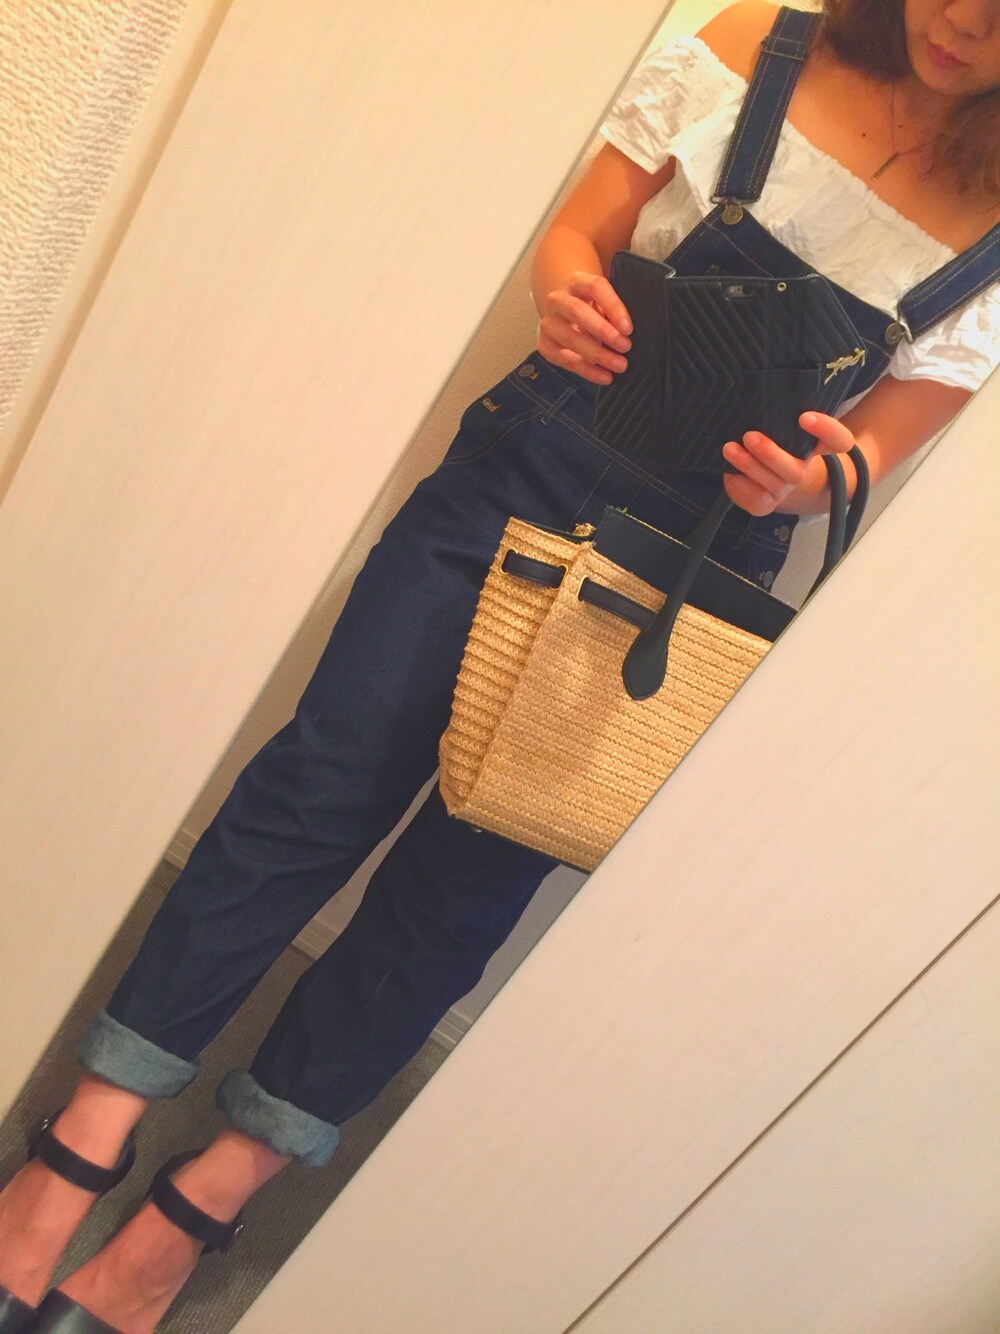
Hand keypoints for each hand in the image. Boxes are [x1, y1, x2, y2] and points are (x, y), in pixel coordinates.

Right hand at [537, 271, 632, 385]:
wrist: (565, 313)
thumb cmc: (592, 306)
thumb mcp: (604, 301)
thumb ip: (614, 310)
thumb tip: (629, 332)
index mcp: (576, 281)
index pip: (595, 287)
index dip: (613, 307)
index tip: (628, 328)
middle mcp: (558, 299)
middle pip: (578, 311)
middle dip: (603, 331)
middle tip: (625, 346)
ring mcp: (548, 322)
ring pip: (570, 338)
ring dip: (597, 354)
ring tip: (619, 365)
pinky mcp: (545, 344)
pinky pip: (564, 359)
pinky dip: (586, 370)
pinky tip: (605, 376)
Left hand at [721, 411, 855, 515]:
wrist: (759, 472)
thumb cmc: (770, 436)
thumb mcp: (777, 422)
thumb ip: (776, 412)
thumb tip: (753, 392)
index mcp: (815, 445)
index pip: (839, 441)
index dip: (828, 431)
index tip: (804, 417)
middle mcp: (803, 468)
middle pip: (797, 470)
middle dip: (771, 454)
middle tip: (749, 436)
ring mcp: (785, 487)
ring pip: (773, 483)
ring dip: (749, 466)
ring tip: (729, 449)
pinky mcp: (766, 502)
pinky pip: (758, 500)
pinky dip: (740, 486)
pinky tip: (729, 472)